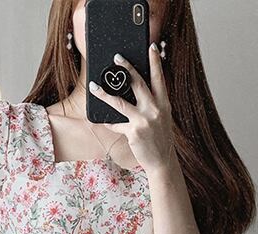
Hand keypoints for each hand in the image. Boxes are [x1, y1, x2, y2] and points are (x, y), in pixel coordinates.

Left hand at [88, 43, 174, 173]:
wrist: (162, 162)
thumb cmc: (160, 139)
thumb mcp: (162, 118)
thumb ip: (153, 104)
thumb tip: (136, 93)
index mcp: (164, 104)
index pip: (159, 78)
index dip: (155, 62)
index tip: (151, 48)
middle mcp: (155, 109)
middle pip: (138, 83)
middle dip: (127, 68)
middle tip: (117, 57)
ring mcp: (144, 121)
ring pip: (120, 102)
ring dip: (104, 94)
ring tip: (94, 87)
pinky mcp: (133, 132)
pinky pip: (116, 124)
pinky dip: (109, 122)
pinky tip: (104, 120)